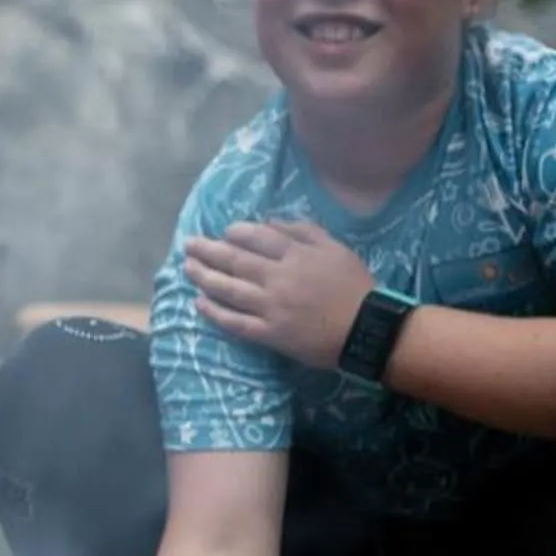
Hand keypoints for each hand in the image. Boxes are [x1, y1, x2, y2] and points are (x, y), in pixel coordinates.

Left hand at [182, 219, 375, 369]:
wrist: (367, 330)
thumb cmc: (355, 287)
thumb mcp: (336, 249)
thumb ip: (304, 231)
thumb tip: (268, 222)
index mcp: (297, 255)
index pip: (258, 238)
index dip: (236, 233)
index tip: (224, 232)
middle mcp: (279, 278)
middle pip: (236, 261)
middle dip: (209, 251)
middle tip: (189, 244)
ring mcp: (272, 307)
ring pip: (229, 290)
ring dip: (205, 277)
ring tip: (188, 268)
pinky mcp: (270, 334)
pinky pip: (236, 322)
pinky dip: (215, 313)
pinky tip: (199, 303)